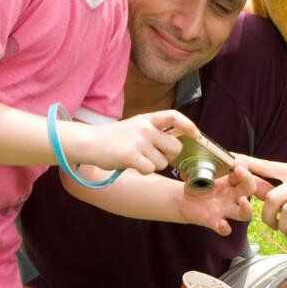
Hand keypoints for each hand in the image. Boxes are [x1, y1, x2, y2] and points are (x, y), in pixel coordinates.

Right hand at [83, 110, 198, 175]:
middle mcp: (145, 128)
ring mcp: (139, 141)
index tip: (196, 135)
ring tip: (136, 158)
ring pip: (162, 163)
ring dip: (152, 165)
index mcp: (147, 119)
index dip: (188, 125)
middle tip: (153, 156)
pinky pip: (149, 169)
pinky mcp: (131, 155)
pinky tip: (131, 164)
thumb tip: (178, 144)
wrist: (90, 143)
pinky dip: (142, 170)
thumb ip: (154, 132)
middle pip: (175, 147)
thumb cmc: (115, 139)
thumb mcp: (136, 127)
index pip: (174, 117)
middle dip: (168, 156)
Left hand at [177, 161, 257, 235]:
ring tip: (242, 200)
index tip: (238, 162)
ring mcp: (225, 210)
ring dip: (246, 208)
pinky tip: (222, 223)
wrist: (183, 200)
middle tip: (240, 171)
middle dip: (249, 181)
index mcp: (231, 182)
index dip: (246, 169)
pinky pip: (225, 229)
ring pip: (244, 213)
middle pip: (250, 190)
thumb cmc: (197, 184)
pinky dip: (225, 228)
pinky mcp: (214, 221)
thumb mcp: (203, 171)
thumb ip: (207, 162)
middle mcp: (232, 196)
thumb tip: (207, 148)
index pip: (245, 174)